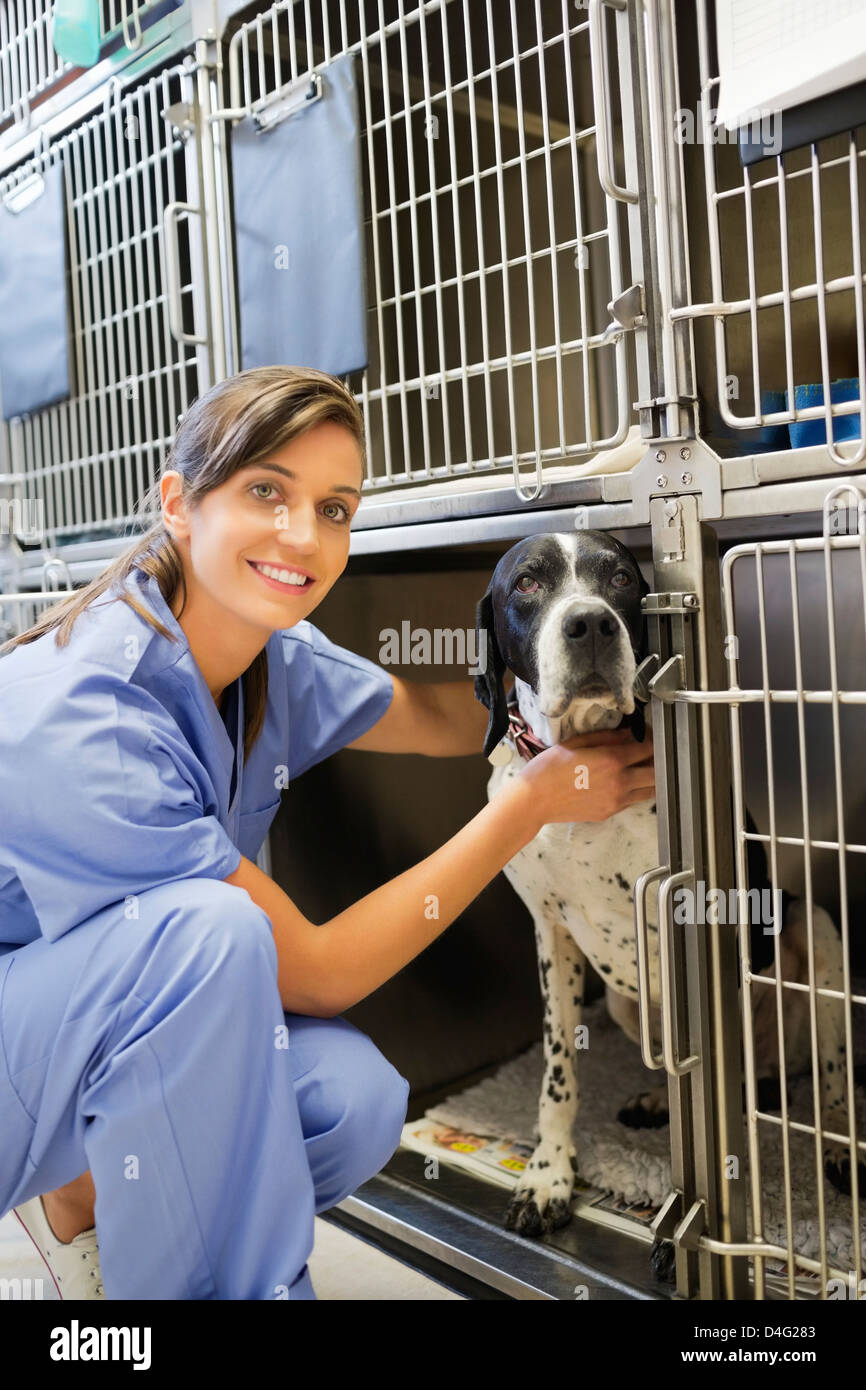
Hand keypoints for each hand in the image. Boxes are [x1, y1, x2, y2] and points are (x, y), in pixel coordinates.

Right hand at [517, 726, 654, 826]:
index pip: (647, 748)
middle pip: (656, 772)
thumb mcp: (577, 742)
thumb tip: (628, 732)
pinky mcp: (610, 812)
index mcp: (612, 760)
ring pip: (650, 790)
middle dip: (657, 760)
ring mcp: (616, 801)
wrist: (535, 800)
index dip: (650, 738)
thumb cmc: (550, 768)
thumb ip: (607, 737)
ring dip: (650, 778)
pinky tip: (624, 781)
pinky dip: (636, 790)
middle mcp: (620, 782)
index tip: (646, 734)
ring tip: (641, 767)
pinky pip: (633, 800)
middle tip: (648, 752)